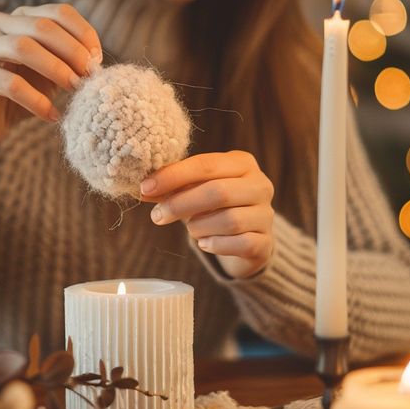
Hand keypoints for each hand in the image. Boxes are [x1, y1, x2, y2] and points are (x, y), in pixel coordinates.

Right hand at [0, 3, 102, 151]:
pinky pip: (10, 84)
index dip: (83, 33)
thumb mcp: (53, 71)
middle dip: (72, 51)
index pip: (58, 12)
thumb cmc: (26, 93)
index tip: (98, 59)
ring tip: (75, 90)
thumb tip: (95, 58)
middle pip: (42, 26)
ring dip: (56, 69)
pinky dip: (37, 101)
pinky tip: (52, 115)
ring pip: (23, 47)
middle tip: (90, 75)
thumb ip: (70, 59)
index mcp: (20, 16)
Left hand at [140, 151, 274, 278]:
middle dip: (181, 204)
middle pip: (218, 192)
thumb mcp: (194, 191)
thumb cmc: (216, 208)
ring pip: (230, 220)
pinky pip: (240, 243)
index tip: (146, 187)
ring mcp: (266, 214)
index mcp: (242, 163)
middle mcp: (260, 185)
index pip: (206, 164)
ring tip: (190, 230)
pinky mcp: (266, 242)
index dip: (174, 176)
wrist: (248, 238)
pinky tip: (204, 244)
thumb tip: (143, 189)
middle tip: (156, 215)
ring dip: (199, 227)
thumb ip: (172, 188)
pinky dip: (216, 245)